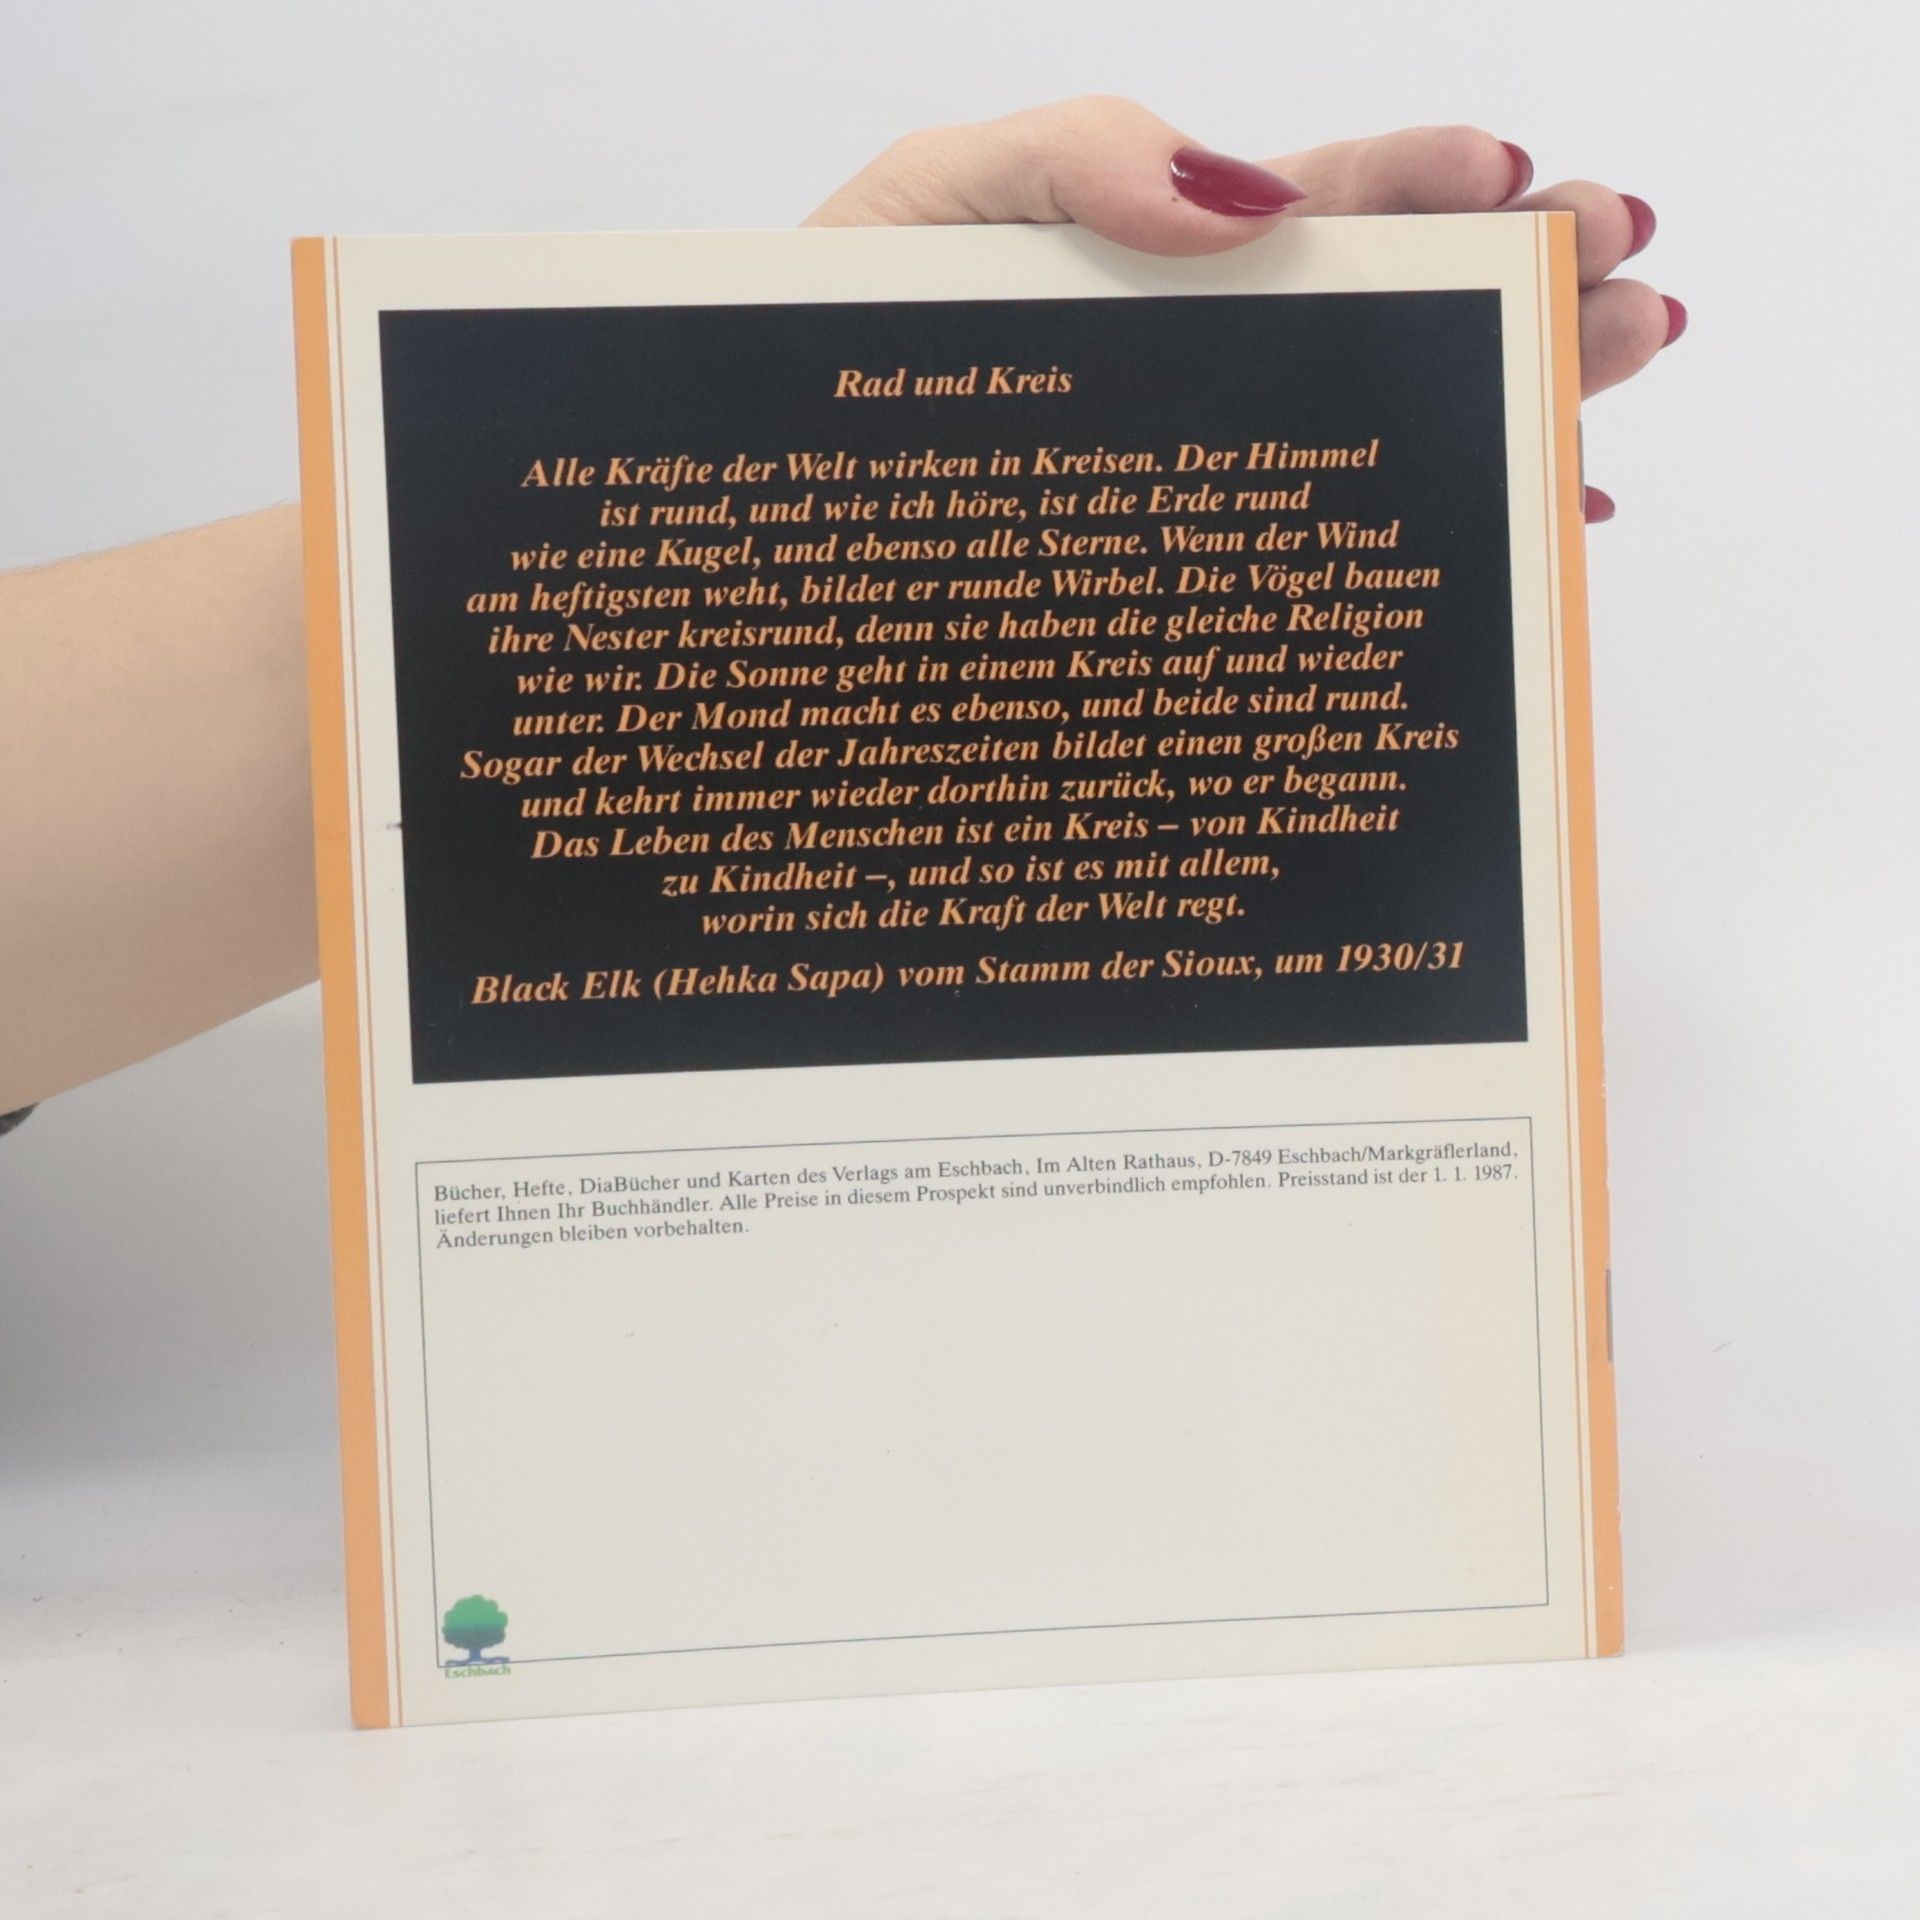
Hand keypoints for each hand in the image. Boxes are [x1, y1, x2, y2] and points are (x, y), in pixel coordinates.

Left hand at [807, 98, 1681, 522]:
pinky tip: (1527, 530)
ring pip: (1379, 431)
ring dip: (1513, 407)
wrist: (738, 518)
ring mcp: (1196, 473)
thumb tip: (1249, 202)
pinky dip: (1432, 536)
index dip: (1425, 189)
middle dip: (1522, 294)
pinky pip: (1316, 559)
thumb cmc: (817, 353)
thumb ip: (1074, 164)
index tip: (1519, 184)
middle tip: (1636, 300)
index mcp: (1142, 263)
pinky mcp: (1169, 585)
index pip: (1314, 212)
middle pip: (1387, 320)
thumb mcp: (922, 207)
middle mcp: (1193, 365)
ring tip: (1614, 389)